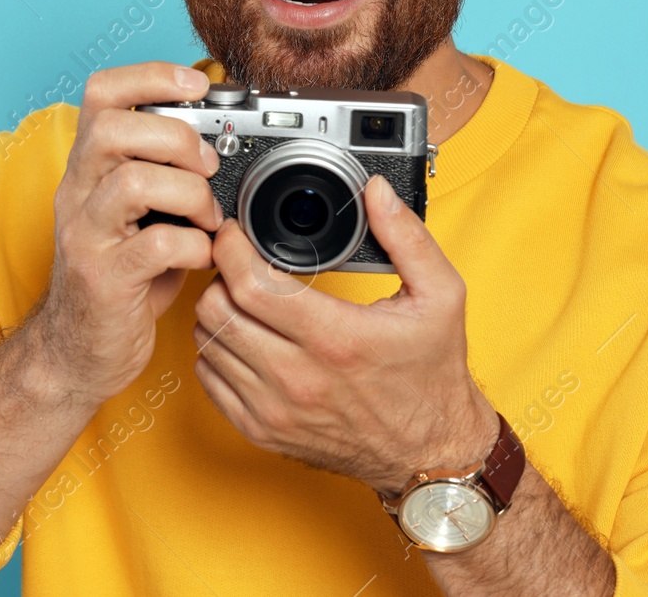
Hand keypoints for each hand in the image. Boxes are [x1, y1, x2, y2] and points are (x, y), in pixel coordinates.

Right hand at [31, 62, 224, 407]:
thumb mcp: (137, 216)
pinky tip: (201, 257)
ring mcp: (86, 235)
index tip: (197, 86)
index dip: (151, 76)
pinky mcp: (103, 279)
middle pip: (112, 127)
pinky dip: (195, 246)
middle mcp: (77, 194)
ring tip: (207, 217)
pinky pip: (157, 244)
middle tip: (207, 167)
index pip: (101, 93)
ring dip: (190, 193)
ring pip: (133, 181)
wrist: (76, 353)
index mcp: (88, 169)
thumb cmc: (118, 280)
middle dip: (176, 137)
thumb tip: (222, 143)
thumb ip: (164, 177)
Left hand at [191, 173, 497, 495]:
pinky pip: (209, 380)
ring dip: (216, 311)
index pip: (249, 284)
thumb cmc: (433, 376)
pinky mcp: (261, 431)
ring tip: (242, 299)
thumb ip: (406, 237)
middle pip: (216, 310)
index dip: (231, 248)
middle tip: (238, 263)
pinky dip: (216, 351)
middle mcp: (298, 378)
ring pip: (206, 342)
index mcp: (336, 339)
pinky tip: (243, 337)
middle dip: (219, 274)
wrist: (430, 455)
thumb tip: (375, 192)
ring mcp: (274, 409)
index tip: (236, 234)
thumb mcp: (441, 297)